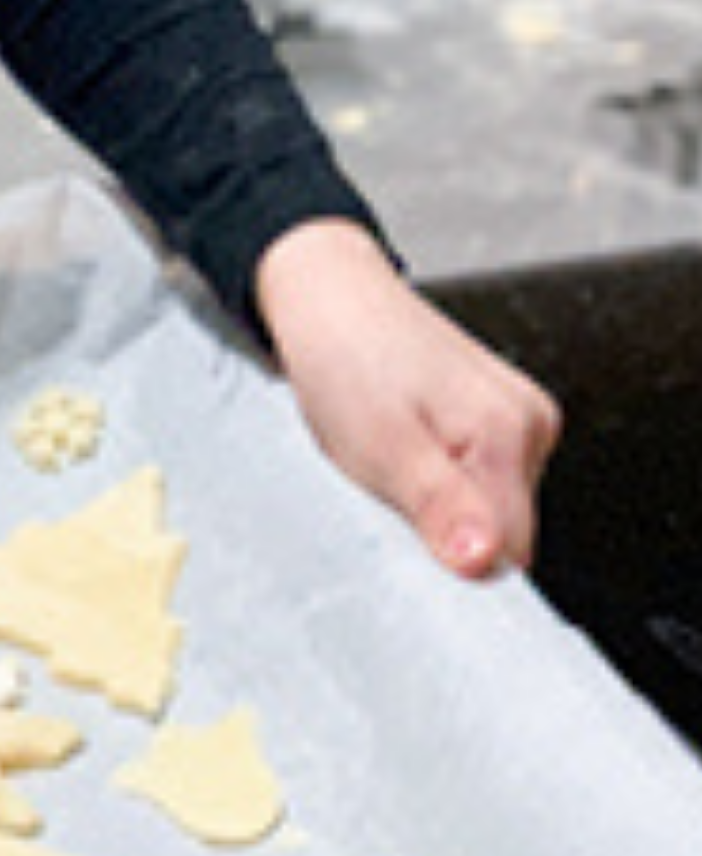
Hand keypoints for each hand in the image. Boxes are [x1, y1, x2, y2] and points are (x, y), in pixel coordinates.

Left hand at [256, 219, 559, 577]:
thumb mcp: (381, 444)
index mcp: (510, 433)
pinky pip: (475, 473)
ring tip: (388, 451)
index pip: (512, 552)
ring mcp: (516, 416)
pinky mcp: (495, 412)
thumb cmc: (345, 358)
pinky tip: (400, 441)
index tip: (407, 527)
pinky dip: (434, 471)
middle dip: (443, 525)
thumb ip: (440, 506)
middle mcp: (530, 423)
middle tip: (386, 477)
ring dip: (435, 498)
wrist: (326, 294)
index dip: (454, 556)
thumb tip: (485, 561)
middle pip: (502, 529)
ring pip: (486, 503)